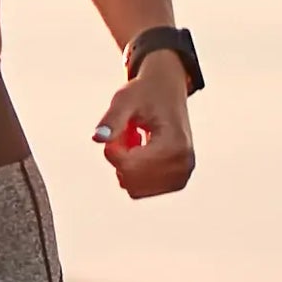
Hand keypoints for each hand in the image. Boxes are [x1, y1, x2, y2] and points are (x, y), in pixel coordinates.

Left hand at [91, 52, 195, 200]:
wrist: (168, 90)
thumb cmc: (145, 93)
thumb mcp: (125, 100)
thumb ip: (112, 119)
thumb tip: (97, 138)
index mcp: (175, 143)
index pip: (131, 167)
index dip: (113, 152)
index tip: (114, 133)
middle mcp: (184, 163)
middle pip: (131, 181)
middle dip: (120, 160)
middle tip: (125, 135)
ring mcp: (182, 175)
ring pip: (134, 188)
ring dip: (126, 167)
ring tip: (135, 142)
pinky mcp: (178, 180)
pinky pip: (141, 190)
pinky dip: (134, 173)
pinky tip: (140, 152)